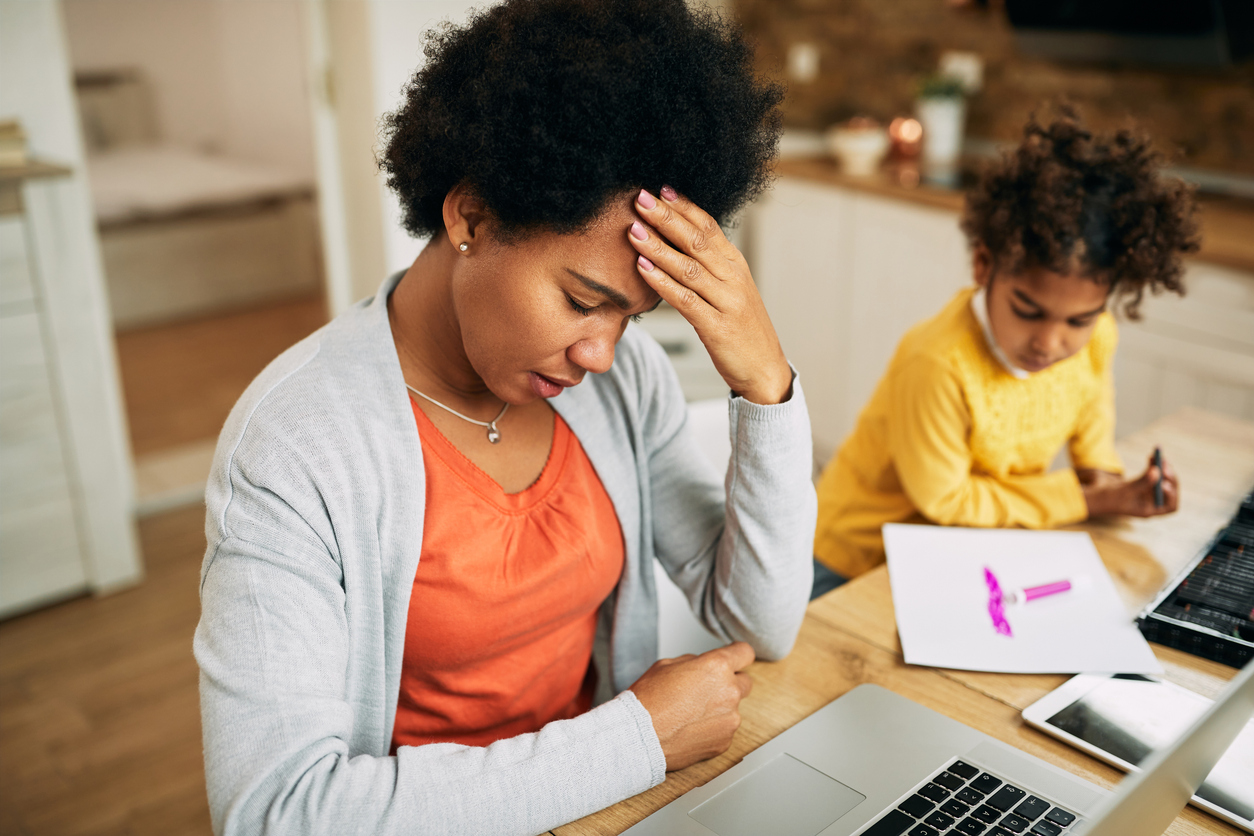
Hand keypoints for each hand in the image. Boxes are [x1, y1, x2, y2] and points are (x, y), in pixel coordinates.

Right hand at [627, 642, 754, 771]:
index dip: (738, 655)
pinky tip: (691, 729)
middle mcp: (729, 692)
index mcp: (717, 667)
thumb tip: (704, 666)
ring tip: (691, 714)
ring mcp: (730, 719)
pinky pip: (725, 729)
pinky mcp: (725, 741)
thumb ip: (695, 663)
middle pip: (745, 682)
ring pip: (733, 708)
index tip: (736, 658)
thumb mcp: (667, 665)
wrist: (639, 736)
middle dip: (730, 683)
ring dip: (719, 708)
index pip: (745, 653)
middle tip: (707, 689)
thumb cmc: (648, 700)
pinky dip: (713, 729)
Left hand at [628, 188, 791, 404]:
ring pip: (688, 267)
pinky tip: (643, 269)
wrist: (765, 370)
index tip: (659, 189)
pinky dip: (662, 282)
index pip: (708, 226)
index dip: (683, 206)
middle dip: (666, 217)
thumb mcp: (729, 292)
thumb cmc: (741, 331)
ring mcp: (727, 302)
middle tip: (639, 198)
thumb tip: (678, 243)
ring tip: (634, 231)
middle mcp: (733, 278)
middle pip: (697, 240)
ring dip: (658, 247)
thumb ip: (708, 268)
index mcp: (735, 265)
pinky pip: (685, 300)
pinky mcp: (717, 327)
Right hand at [1080, 453, 1178, 517]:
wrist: (1097, 496)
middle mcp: (1152, 502)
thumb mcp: (1126, 491)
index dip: (1171, 495)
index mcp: (1150, 510)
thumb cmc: (1110, 498)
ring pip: (1163, 480)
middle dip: (1169, 478)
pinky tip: (1151, 456)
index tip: (1164, 484)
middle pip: (1169, 491)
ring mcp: (1149, 492)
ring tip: (1160, 457)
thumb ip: (1142, 482)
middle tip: (1165, 466)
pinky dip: (1154, 465)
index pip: (1170, 506)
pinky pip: (1154, 474)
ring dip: (1163, 469)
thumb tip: (1157, 471)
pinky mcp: (1144, 483)